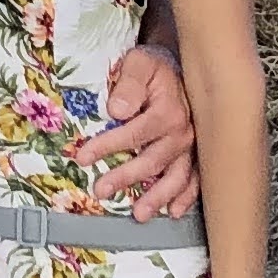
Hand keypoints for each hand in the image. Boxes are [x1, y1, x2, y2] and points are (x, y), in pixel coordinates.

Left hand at [84, 43, 199, 220]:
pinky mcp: (195, 153)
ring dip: (158, 197)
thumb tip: (117, 110)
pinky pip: (195, 179)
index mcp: (168, 110)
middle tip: (100, 190)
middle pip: (153, 160)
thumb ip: (129, 83)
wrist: (176, 67)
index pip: (135, 133)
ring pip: (177, 176)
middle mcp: (182, 132)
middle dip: (126, 177)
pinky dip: (186, 197)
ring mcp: (191, 146)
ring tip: (139, 214)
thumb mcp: (138, 63)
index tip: (83, 157)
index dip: (108, 146)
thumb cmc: (152, 67)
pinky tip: (173, 211)